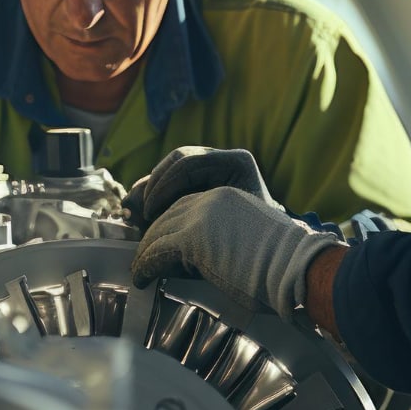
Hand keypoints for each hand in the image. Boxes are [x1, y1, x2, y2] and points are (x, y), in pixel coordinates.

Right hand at [122, 146, 280, 228]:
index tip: (150, 213)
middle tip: (140, 212)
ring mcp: (213, 167)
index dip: (163, 187)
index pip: (188, 163)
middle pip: (177, 161)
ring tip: (136, 212)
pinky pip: (173, 182)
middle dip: (154, 186)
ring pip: (172, 169)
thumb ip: (188, 221)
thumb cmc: (254, 241)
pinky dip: (156, 196)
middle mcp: (223, 159)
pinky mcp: (203, 181)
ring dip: (151, 190)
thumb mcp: (225, 230)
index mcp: (236, 163)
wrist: (275, 250)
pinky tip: (143, 212)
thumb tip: (145, 215)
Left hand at [130, 186, 339, 316]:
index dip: (165, 217)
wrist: (296, 269)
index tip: (153, 236)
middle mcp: (211, 198)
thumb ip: (222, 236)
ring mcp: (201, 215)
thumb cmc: (283, 265)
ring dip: (146, 252)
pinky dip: (146, 266)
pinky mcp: (192, 237)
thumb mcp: (248, 238)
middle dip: (150, 232)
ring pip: (158, 231)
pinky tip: (143, 279)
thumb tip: (197, 257)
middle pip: (167, 212)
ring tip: (141, 271)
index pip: (185, 199)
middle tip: (139, 255)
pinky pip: (157, 251)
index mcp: (227, 193)